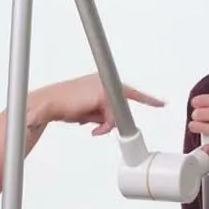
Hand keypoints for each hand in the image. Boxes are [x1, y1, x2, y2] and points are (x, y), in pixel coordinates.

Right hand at [34, 74, 163, 133]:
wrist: (48, 104)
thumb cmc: (63, 106)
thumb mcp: (87, 111)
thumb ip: (101, 114)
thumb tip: (109, 125)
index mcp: (100, 80)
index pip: (126, 90)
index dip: (146, 98)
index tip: (161, 103)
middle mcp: (104, 80)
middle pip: (120, 106)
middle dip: (110, 120)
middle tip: (100, 124)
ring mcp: (104, 86)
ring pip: (115, 114)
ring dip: (103, 124)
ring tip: (87, 123)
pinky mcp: (102, 95)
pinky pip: (110, 119)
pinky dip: (103, 127)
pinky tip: (93, 129)